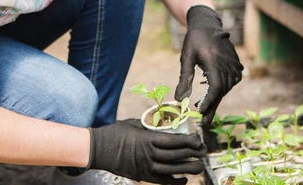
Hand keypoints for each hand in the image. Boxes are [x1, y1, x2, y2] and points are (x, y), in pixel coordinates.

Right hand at [87, 118, 206, 183]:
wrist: (99, 149)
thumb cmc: (116, 133)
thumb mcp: (134, 124)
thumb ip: (150, 125)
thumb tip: (165, 123)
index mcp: (147, 139)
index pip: (174, 141)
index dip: (189, 141)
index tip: (198, 138)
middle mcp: (149, 155)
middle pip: (177, 156)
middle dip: (193, 154)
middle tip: (204, 151)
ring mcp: (146, 168)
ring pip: (173, 170)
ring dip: (188, 169)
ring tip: (199, 166)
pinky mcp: (143, 177)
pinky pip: (163, 182)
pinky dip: (176, 182)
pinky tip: (184, 179)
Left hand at [175, 5, 242, 125]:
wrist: (208, 25)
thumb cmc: (194, 40)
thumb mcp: (186, 58)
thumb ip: (184, 79)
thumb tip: (179, 99)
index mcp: (214, 62)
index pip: (216, 88)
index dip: (209, 103)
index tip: (201, 114)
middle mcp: (228, 64)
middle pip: (221, 92)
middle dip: (212, 107)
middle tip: (203, 122)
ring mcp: (234, 65)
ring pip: (226, 88)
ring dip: (217, 100)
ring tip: (205, 111)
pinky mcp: (236, 65)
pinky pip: (231, 82)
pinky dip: (222, 90)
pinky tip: (214, 96)